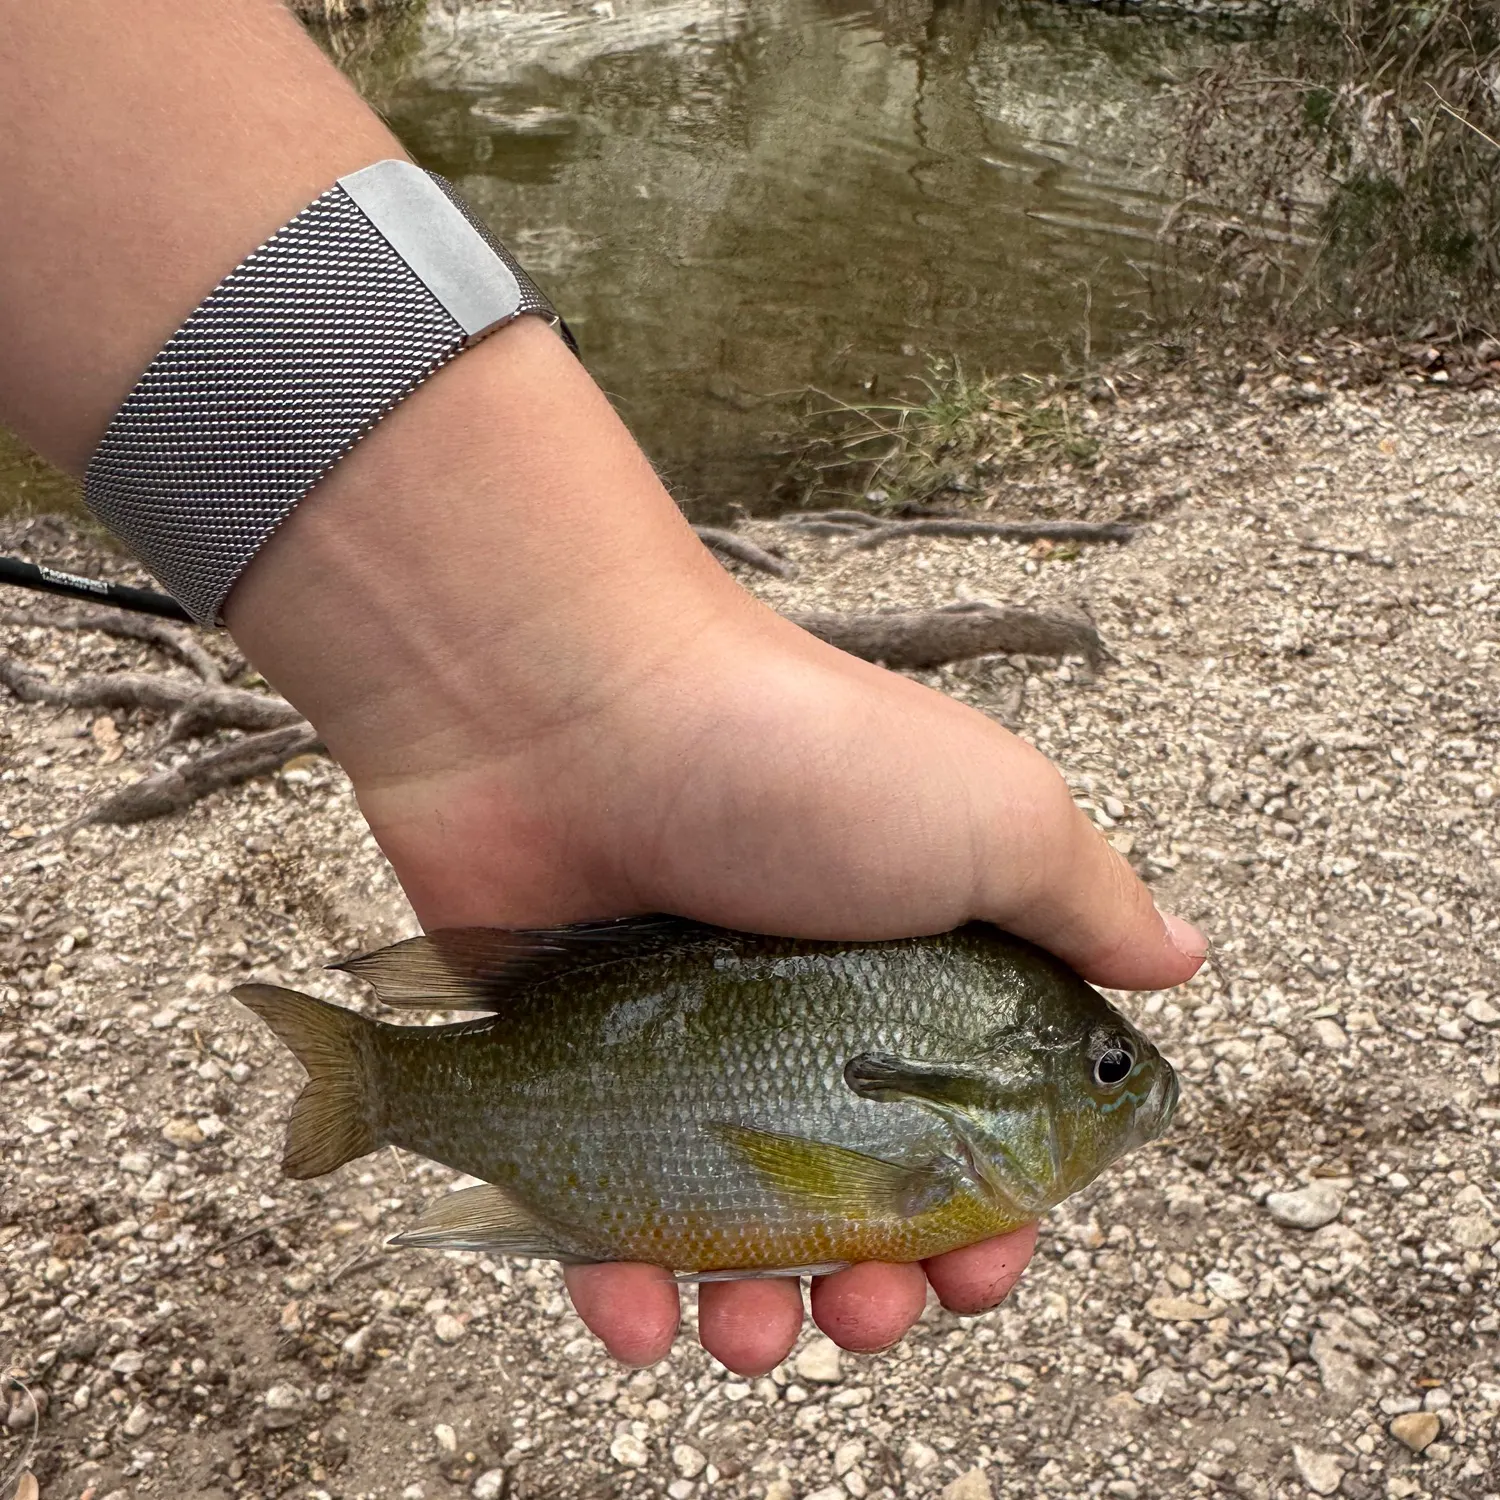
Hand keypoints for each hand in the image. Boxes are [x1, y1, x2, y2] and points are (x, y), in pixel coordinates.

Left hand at [225, 323, 1205, 1376]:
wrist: (574, 706)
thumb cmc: (802, 760)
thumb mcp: (994, 815)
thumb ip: (1085, 904)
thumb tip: (1181, 957)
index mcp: (914, 971)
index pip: (975, 1134)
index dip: (994, 1220)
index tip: (982, 1265)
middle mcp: (803, 1016)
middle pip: (857, 1201)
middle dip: (882, 1287)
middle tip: (871, 1310)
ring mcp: (681, 1047)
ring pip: (730, 1231)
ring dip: (758, 1314)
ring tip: (754, 1333)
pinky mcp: (570, 1069)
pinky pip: (595, 1215)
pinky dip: (621, 1286)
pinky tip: (642, 1316)